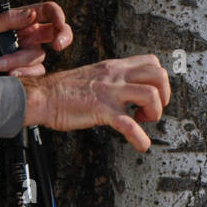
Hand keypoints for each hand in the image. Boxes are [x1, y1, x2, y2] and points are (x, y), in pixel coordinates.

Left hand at [0, 2, 71, 75]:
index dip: (57, 14)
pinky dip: (23, 72)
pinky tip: (8, 74)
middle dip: (64, 36)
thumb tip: (31, 14)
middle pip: (58, 31)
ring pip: (39, 55)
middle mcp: (30, 35)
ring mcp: (29, 53)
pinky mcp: (28, 71)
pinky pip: (37, 71)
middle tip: (59, 45)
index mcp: (23, 20)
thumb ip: (7, 19)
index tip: (59, 23)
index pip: (47, 11)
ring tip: (0, 62)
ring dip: (20, 59)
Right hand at [19, 55, 170, 152]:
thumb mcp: (95, 74)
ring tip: (142, 122)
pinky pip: (128, 125)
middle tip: (151, 110)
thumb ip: (113, 78)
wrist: (43, 96)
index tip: (152, 95)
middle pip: (159, 75)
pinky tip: (141, 145)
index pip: (152, 62)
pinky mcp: (102, 110)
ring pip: (150, 95)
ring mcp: (110, 92)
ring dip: (154, 113)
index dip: (159, 80)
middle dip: (164, 96)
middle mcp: (116, 76)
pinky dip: (139, 138)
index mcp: (115, 67)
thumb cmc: (64, 90)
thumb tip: (128, 89)